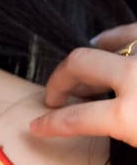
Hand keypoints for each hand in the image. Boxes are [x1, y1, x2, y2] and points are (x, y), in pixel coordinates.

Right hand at [29, 23, 136, 146]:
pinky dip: (118, 39)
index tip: (37, 125)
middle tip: (56, 96)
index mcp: (129, 115)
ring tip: (83, 69)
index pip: (77, 118)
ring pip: (106, 40)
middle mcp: (134, 77)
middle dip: (60, 79)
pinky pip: (132, 32)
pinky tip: (117, 48)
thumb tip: (112, 127)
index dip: (51, 123)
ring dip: (89, 53)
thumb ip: (125, 132)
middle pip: (79, 64)